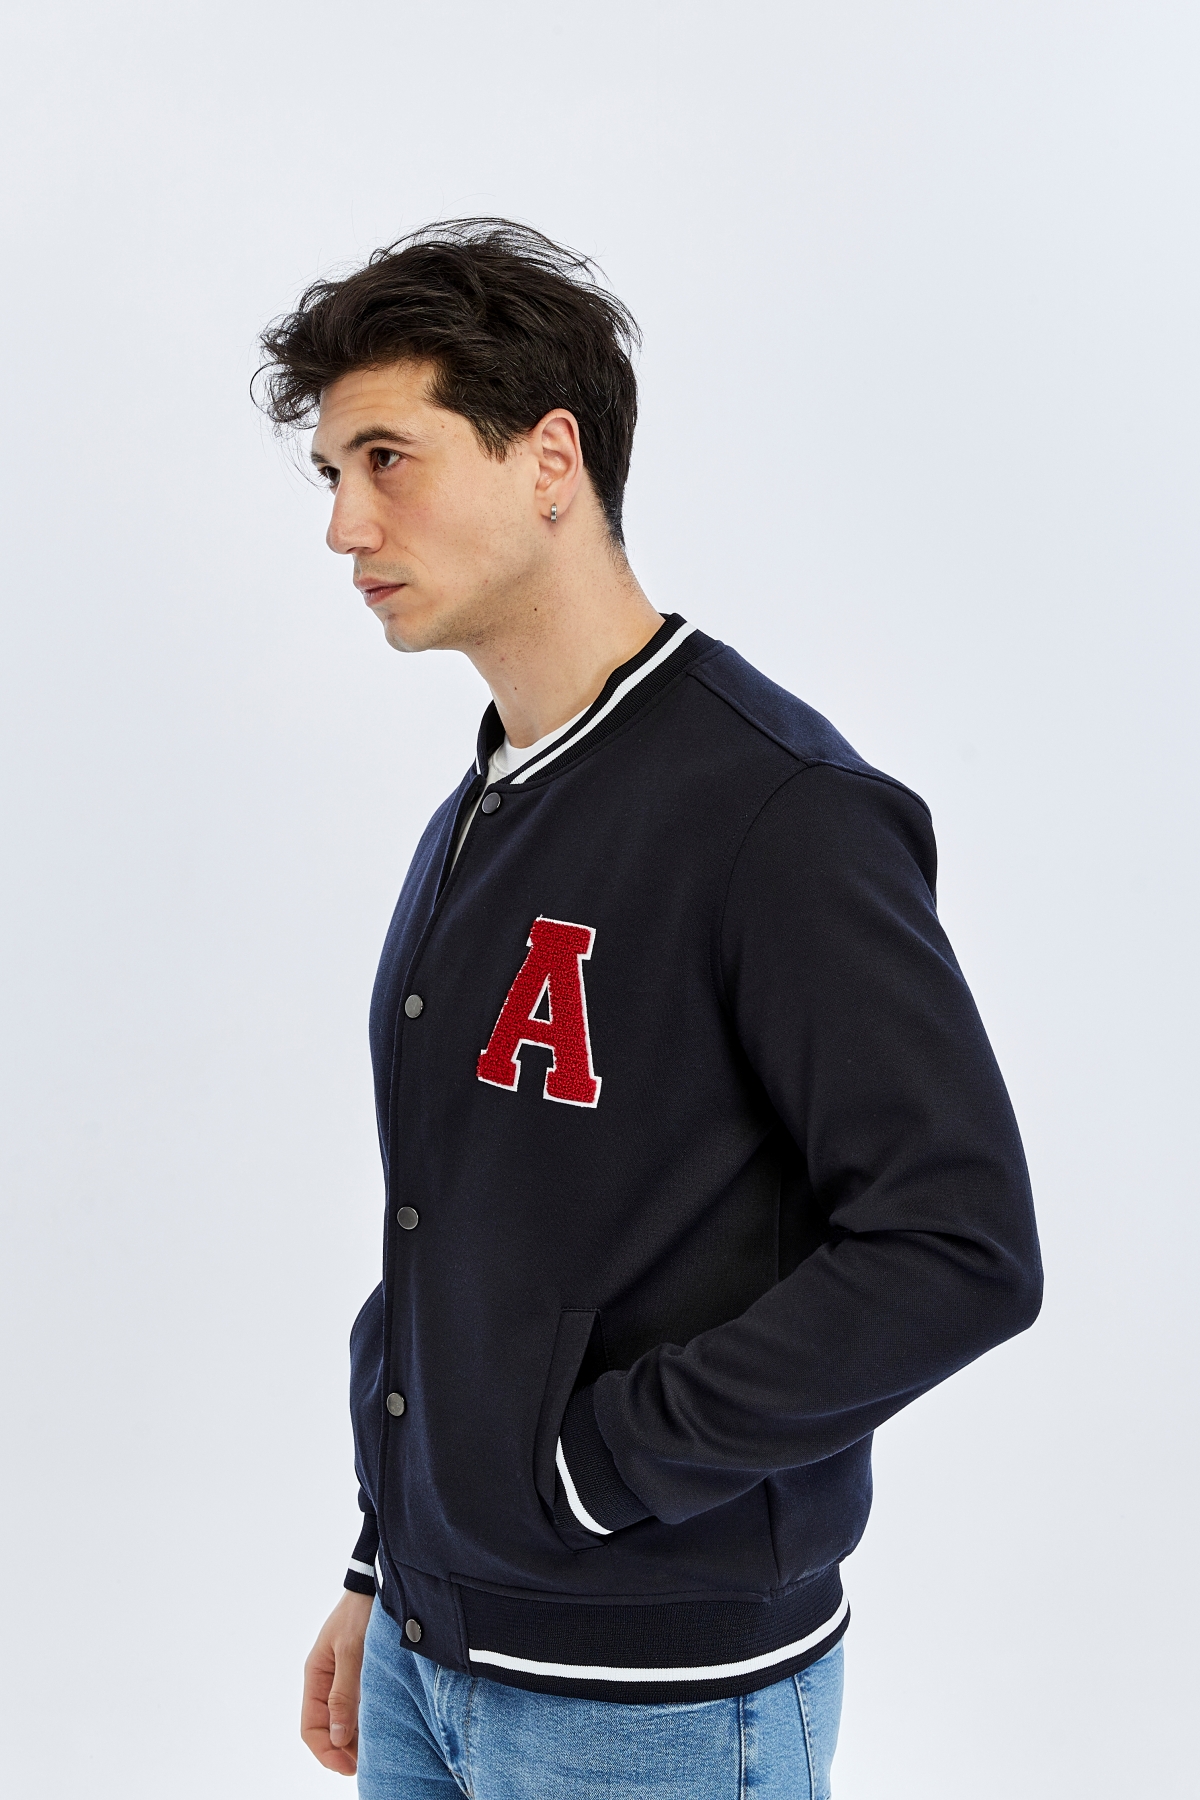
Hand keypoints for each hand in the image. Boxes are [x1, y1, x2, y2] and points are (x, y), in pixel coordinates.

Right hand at [301, 1589, 374, 1774]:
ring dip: (354, 1740)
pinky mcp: (362, 1677)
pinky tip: (380, 1731)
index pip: (311, 1728)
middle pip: (326, 1730)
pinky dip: (364, 1725)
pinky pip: (357, 1709)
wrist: (378, 1586)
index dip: (326, 1752)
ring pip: (343, 1722)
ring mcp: (344, 1680)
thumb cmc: (361, 1613)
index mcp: (316, 1676)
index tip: (348, 1766)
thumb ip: (344, 1693)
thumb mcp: (352, 1651)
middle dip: (341, 1751)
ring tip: (374, 1753)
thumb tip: (337, 1737)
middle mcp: (327, 1682)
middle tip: (365, 1765)